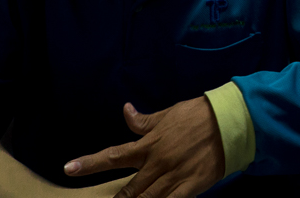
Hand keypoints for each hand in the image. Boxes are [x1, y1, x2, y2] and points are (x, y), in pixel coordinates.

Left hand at [64, 98, 224, 197]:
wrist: (230, 121)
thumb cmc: (199, 114)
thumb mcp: (169, 113)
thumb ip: (144, 121)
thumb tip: (125, 111)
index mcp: (149, 144)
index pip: (114, 155)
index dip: (90, 163)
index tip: (70, 168)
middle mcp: (157, 163)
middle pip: (129, 189)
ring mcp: (173, 177)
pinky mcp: (191, 187)